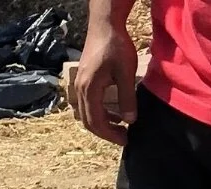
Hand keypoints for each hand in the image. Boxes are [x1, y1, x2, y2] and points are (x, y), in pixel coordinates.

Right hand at [73, 23, 137, 143]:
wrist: (104, 25)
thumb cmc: (116, 46)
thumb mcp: (125, 73)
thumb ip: (127, 98)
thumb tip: (130, 120)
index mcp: (89, 89)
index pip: (96, 122)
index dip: (110, 135)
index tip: (126, 140)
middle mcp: (80, 89)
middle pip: (88, 121)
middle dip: (106, 133)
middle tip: (125, 137)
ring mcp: (80, 84)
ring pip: (87, 113)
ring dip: (103, 123)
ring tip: (121, 127)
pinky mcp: (84, 80)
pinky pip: (88, 104)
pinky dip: (100, 112)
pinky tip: (115, 113)